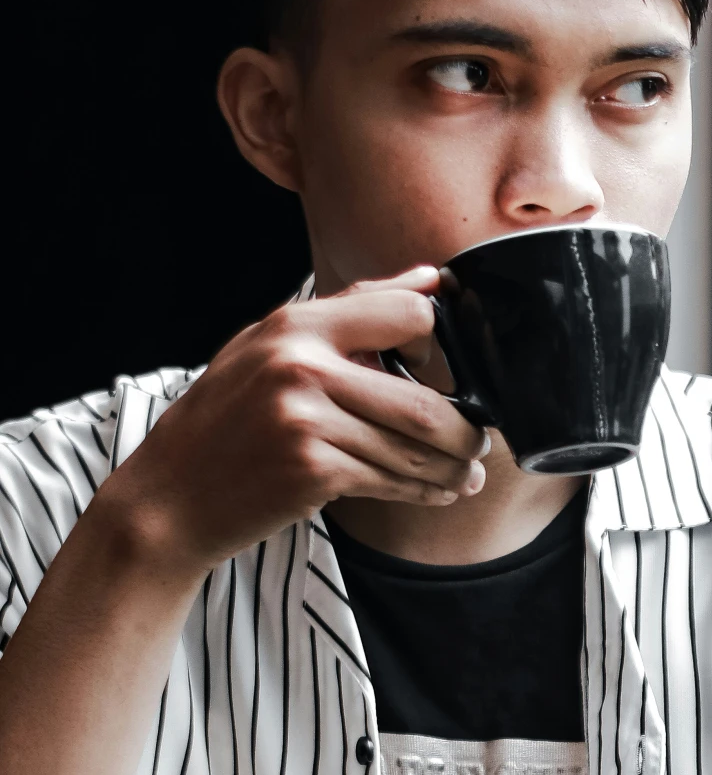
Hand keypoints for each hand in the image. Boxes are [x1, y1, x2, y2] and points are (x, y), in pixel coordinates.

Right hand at [98, 267, 487, 580]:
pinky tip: (438, 493)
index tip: (442, 368)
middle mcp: (302, 365)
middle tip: (477, 441)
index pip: (407, 312)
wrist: (170, 495)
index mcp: (297, 323)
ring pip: (415, 449)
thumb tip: (431, 280)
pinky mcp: (312, 471)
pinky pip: (392, 482)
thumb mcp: (270, 345)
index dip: (437, 340)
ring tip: (466, 475)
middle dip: (465, 430)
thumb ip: (352, 310)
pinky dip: (425, 492)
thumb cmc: (226, 418)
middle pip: (425, 400)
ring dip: (453, 469)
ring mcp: (307, 421)